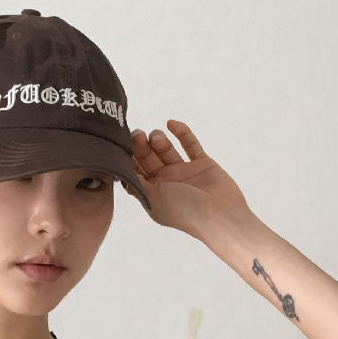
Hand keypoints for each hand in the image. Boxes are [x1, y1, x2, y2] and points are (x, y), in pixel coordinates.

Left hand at [129, 115, 250, 257]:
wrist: (219, 215)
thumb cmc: (184, 211)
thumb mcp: (152, 198)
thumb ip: (136, 183)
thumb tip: (119, 171)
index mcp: (154, 193)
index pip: (137, 171)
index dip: (129, 157)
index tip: (121, 143)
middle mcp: (168, 182)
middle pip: (150, 158)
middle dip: (142, 145)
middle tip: (137, 133)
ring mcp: (186, 172)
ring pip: (168, 150)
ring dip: (160, 140)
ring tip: (156, 136)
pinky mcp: (203, 164)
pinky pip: (191, 145)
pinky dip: (182, 133)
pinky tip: (172, 123)